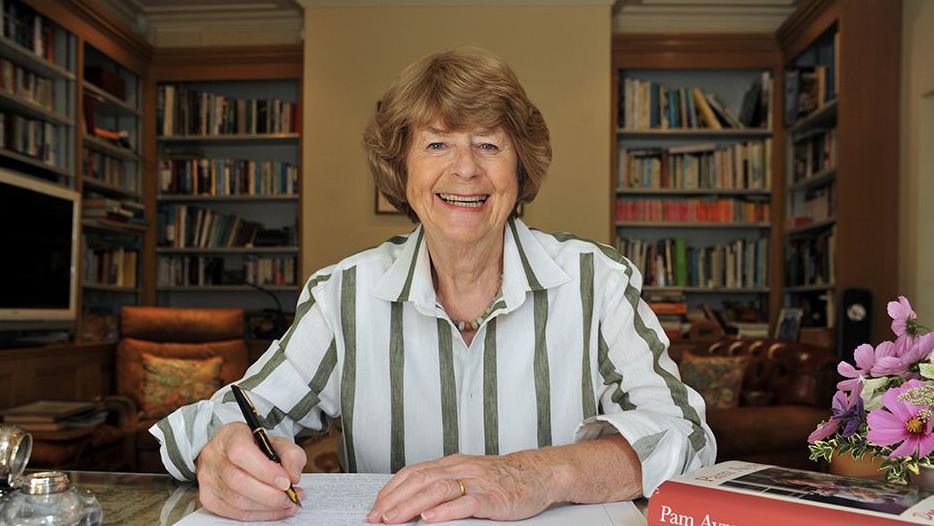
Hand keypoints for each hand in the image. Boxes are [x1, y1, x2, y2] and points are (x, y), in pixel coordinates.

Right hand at [195, 422, 306, 520]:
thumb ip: (291, 455)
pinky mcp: (209, 498)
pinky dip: (259, 514)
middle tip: (291, 497)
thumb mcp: (277, 442)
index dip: (264, 470)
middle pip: (238, 481)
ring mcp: (208, 479)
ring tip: (287, 503)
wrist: (232, 453)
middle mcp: (214, 457)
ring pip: (236, 501)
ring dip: (267, 507)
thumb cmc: (255, 448)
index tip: (286, 482)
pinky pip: (235, 513)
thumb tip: (293, 477)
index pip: (241, 453)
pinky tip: (273, 510)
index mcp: (231, 436)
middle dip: (270, 494)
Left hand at [366, 452, 560, 523]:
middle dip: (394, 500)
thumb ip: (444, 486)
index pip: (413, 473)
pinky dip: (446, 511)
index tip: (375, 507)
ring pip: (437, 489)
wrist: (539, 474)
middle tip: (376, 518)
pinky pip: (466, 502)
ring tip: (394, 519)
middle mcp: (461, 468)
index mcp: (452, 464)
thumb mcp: (468, 477)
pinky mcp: (493, 497)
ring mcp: (477, 481)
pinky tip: (431, 519)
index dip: (391, 490)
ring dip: (411, 505)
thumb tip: (413, 505)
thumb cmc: (503, 480)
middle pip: (419, 480)